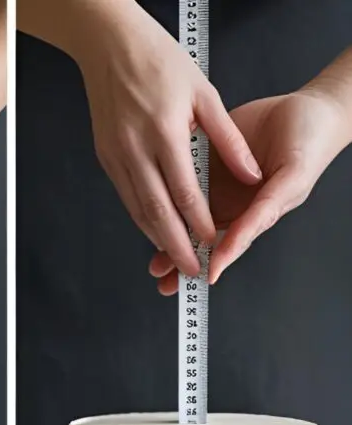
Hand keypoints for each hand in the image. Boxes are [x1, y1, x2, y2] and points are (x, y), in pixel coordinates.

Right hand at [74, 2, 261, 275]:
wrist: (110, 45)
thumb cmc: (157, 61)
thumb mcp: (204, 93)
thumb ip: (229, 140)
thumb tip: (251, 174)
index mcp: (164, 131)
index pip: (185, 192)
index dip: (200, 224)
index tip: (213, 242)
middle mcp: (135, 148)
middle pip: (157, 212)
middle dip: (176, 246)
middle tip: (191, 269)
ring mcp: (116, 156)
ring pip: (137, 211)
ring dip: (157, 238)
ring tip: (176, 257)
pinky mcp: (106, 158)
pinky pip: (127, 198)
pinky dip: (143, 219)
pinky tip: (158, 229)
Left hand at [149, 89, 351, 292]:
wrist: (307, 107)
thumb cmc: (310, 145)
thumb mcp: (292, 179)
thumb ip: (266, 209)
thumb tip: (243, 235)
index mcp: (254, 214)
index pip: (232, 242)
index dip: (217, 259)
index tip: (204, 275)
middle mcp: (233, 205)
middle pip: (203, 239)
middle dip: (181, 260)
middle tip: (163, 276)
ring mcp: (218, 185)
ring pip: (188, 218)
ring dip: (169, 237)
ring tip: (153, 261)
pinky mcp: (206, 161)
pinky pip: (184, 180)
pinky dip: (168, 195)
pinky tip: (153, 206)